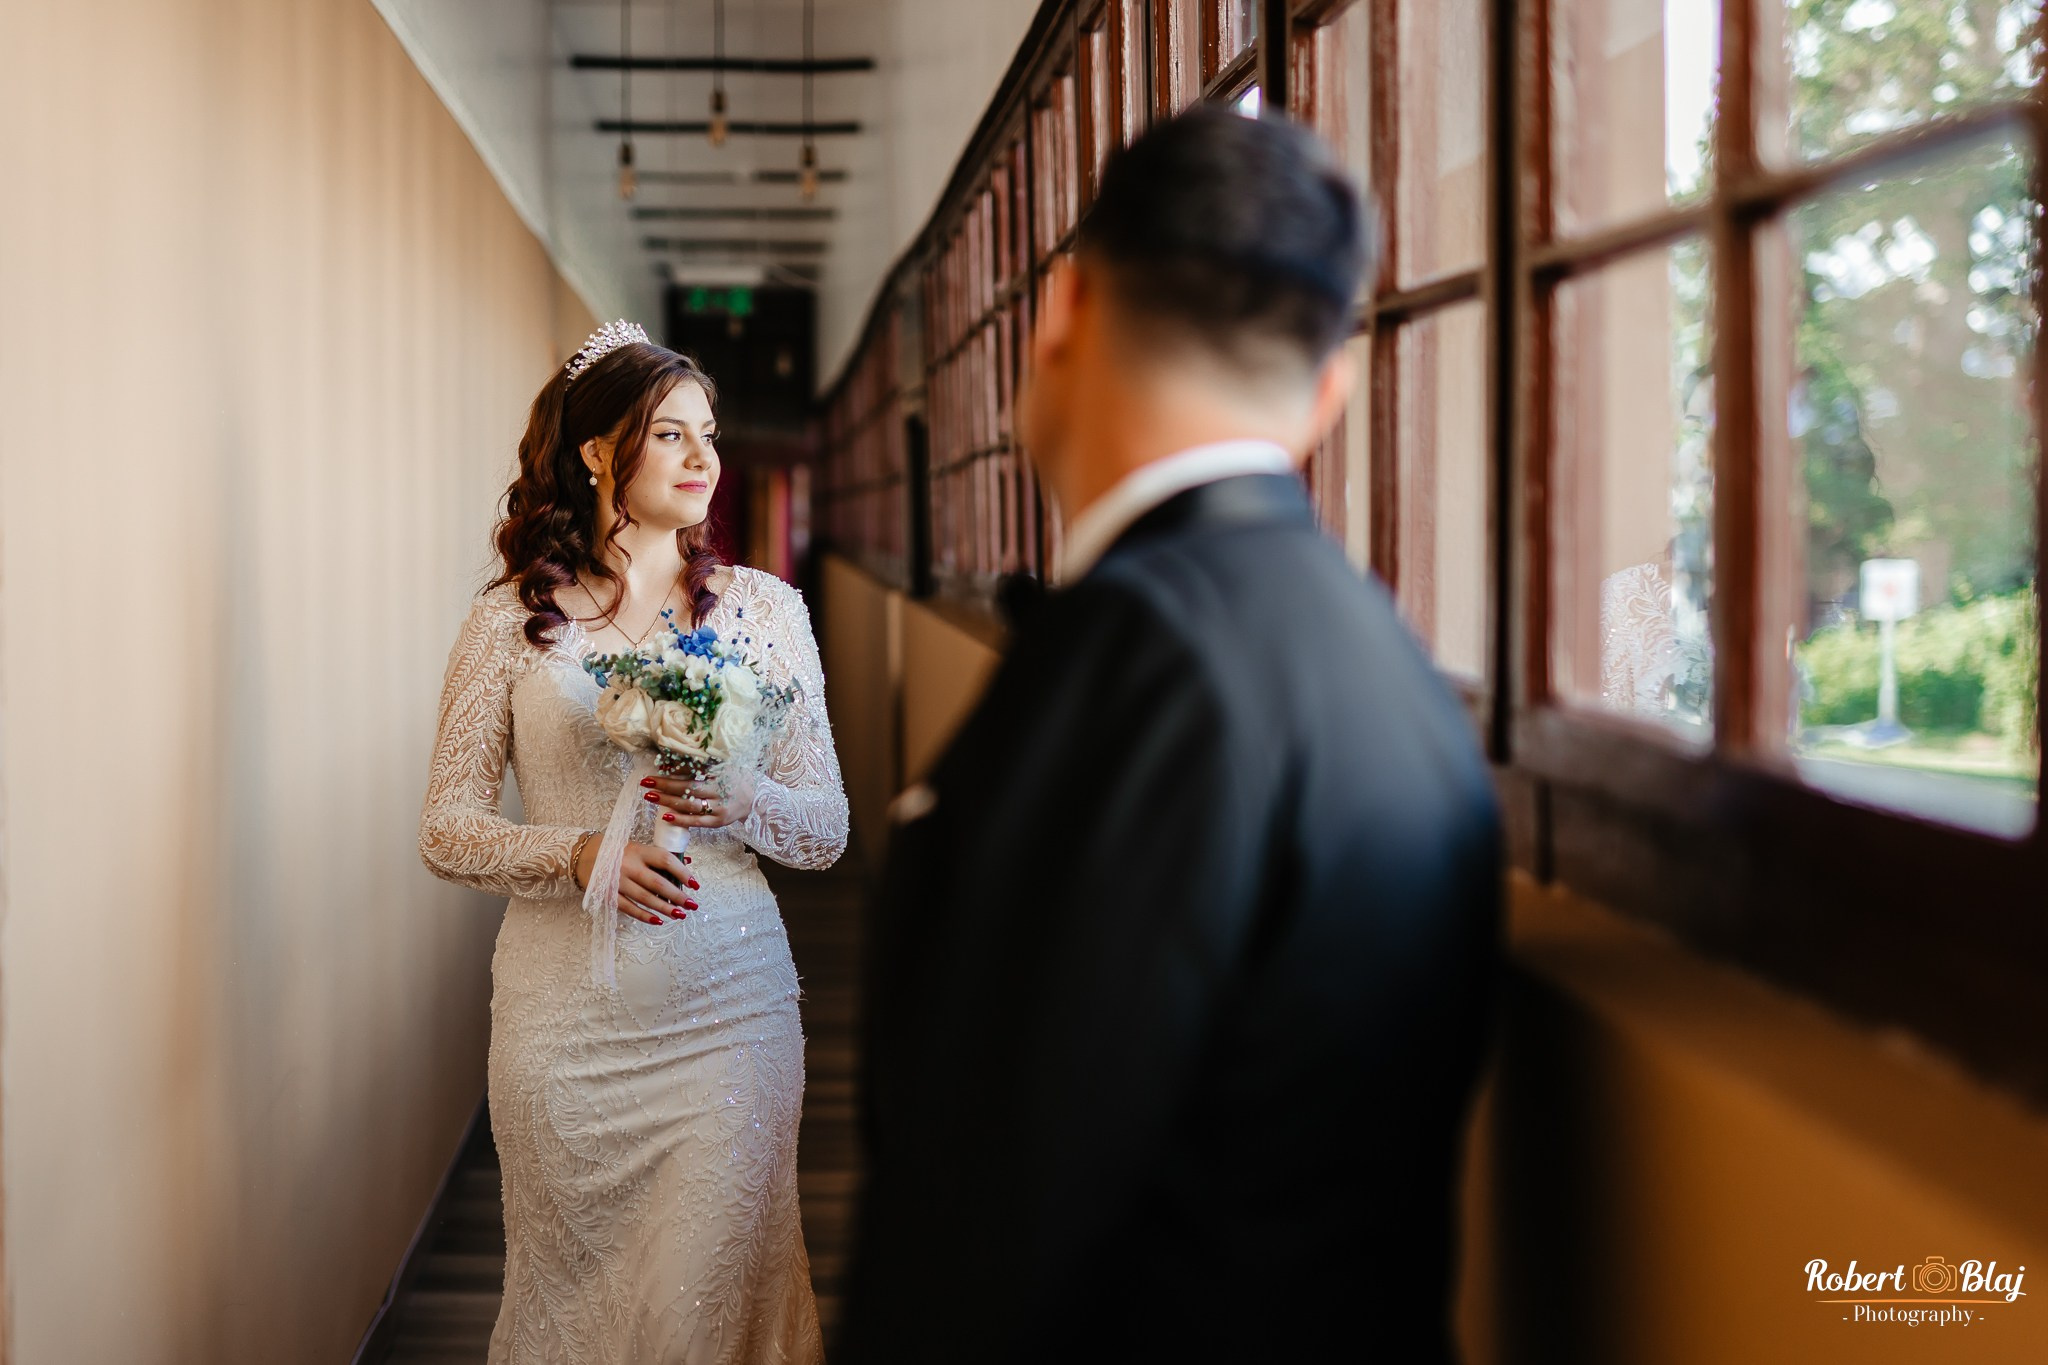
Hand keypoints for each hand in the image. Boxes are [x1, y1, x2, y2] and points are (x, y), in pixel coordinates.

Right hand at [573, 835, 698, 923]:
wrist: (585, 855)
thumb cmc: (619, 852)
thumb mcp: (639, 849)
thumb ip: (661, 857)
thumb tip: (688, 863)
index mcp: (639, 851)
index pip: (665, 860)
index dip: (682, 872)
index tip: (695, 885)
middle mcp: (628, 866)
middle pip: (657, 882)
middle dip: (677, 895)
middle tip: (692, 905)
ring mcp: (617, 881)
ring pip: (645, 898)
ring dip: (664, 908)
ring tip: (680, 915)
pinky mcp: (608, 895)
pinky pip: (629, 908)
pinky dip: (644, 916)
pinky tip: (658, 921)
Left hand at [641, 767, 755, 829]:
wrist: (755, 798)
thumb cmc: (734, 779)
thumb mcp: (722, 766)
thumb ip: (700, 766)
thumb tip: (670, 765)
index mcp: (720, 774)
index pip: (694, 772)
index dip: (675, 770)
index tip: (657, 768)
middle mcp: (719, 791)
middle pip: (688, 788)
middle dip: (665, 785)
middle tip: (646, 782)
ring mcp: (719, 807)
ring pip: (690, 805)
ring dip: (668, 801)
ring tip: (650, 796)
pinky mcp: (718, 821)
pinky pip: (697, 822)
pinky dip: (681, 820)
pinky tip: (666, 816)